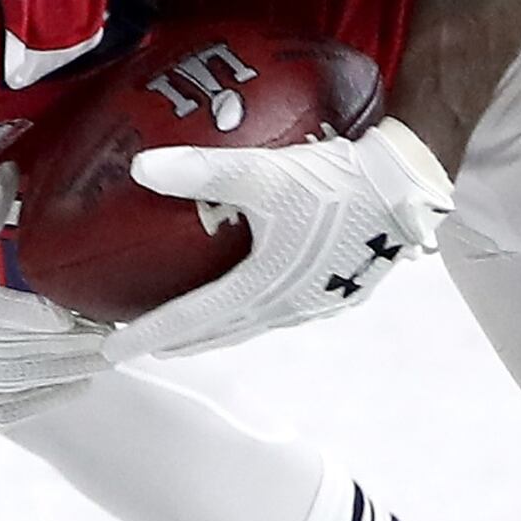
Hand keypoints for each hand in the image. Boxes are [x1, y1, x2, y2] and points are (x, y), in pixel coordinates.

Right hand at [0, 170, 109, 428]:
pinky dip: (47, 399)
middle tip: (119, 330)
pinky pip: (9, 410)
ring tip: (109, 354)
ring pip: (21, 381)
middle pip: (21, 349)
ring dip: (70, 370)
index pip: (0, 313)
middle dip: (74, 343)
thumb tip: (10, 175)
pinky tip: (79, 385)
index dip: (48, 316)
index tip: (88, 307)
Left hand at [104, 120, 453, 361]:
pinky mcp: (344, 291)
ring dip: (219, 330)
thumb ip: (202, 172)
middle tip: (145, 345)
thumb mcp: (266, 173)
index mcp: (262, 288)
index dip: (148, 336)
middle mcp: (287, 307)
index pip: (190, 320)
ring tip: (196, 325)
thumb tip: (140, 167)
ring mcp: (319, 304)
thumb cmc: (338, 182)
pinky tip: (260, 292)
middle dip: (179, 341)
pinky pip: (286, 310)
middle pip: (220, 334)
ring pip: (255, 325)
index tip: (110, 353)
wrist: (410, 187)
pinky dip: (257, 310)